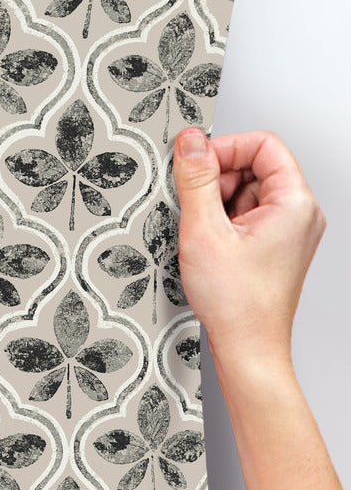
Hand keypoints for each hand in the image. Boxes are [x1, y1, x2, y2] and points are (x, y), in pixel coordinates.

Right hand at [172, 126, 325, 370]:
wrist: (248, 348)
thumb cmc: (237, 303)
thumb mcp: (204, 231)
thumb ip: (196, 180)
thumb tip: (190, 141)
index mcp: (294, 203)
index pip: (263, 145)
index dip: (225, 148)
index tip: (194, 164)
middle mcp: (299, 214)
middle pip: (255, 168)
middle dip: (217, 180)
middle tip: (193, 206)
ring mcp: (288, 233)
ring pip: (247, 194)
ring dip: (217, 205)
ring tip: (202, 236)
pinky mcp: (274, 249)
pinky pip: (246, 219)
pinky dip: (222, 225)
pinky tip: (208, 248)